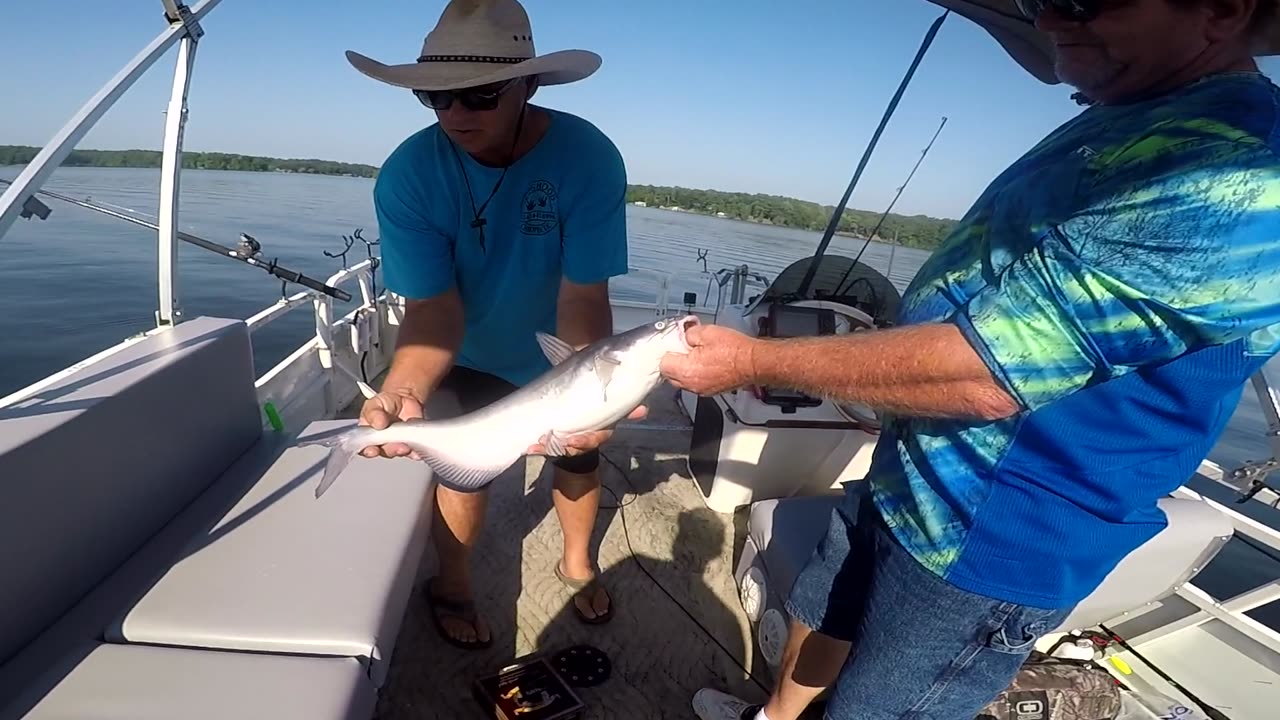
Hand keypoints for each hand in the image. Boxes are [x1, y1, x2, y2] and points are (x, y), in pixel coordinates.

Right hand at [358, 390, 424, 458]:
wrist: (404, 398)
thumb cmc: (385, 403)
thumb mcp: (374, 404)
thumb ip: (374, 414)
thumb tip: (377, 423)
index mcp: (369, 436)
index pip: (365, 448)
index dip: (368, 451)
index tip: (373, 450)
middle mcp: (382, 443)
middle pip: (384, 452)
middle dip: (390, 450)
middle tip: (396, 445)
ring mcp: (397, 444)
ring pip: (399, 452)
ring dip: (403, 450)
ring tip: (406, 446)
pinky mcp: (410, 443)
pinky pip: (413, 451)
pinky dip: (415, 451)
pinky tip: (416, 449)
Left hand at [526, 405, 647, 455]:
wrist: (583, 436)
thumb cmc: (597, 422)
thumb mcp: (611, 416)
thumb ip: (627, 412)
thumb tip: (644, 410)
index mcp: (597, 434)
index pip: (593, 440)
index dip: (583, 442)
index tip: (573, 440)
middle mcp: (582, 441)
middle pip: (572, 447)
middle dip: (560, 446)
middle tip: (548, 440)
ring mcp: (568, 444)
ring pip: (557, 449)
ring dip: (545, 448)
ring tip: (535, 444)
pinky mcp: (556, 444)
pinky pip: (546, 448)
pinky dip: (537, 448)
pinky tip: (528, 446)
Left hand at [659, 324, 757, 395]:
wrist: (753, 362)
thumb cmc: (735, 350)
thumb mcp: (706, 332)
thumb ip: (688, 333)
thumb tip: (683, 335)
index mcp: (687, 370)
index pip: (663, 363)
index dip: (667, 351)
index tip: (673, 345)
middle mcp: (692, 384)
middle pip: (670, 375)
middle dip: (674, 362)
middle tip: (684, 349)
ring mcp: (701, 389)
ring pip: (682, 381)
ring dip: (685, 369)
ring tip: (697, 355)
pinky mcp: (710, 391)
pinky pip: (695, 383)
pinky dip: (696, 375)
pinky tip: (706, 364)